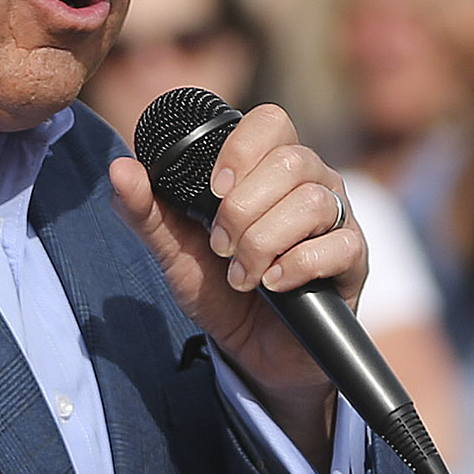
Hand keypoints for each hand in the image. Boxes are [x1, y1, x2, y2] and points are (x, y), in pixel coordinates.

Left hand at [107, 100, 364, 454]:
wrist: (252, 352)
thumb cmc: (220, 291)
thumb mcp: (174, 252)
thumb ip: (146, 211)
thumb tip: (120, 167)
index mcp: (269, 167)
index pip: (271, 121)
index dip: (241, 150)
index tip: (214, 191)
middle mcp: (311, 182)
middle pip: (290, 162)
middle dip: (243, 211)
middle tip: (222, 247)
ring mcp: (338, 218)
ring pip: (312, 202)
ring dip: (265, 242)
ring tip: (243, 275)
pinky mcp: (354, 259)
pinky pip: (338, 244)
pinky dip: (297, 266)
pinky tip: (274, 286)